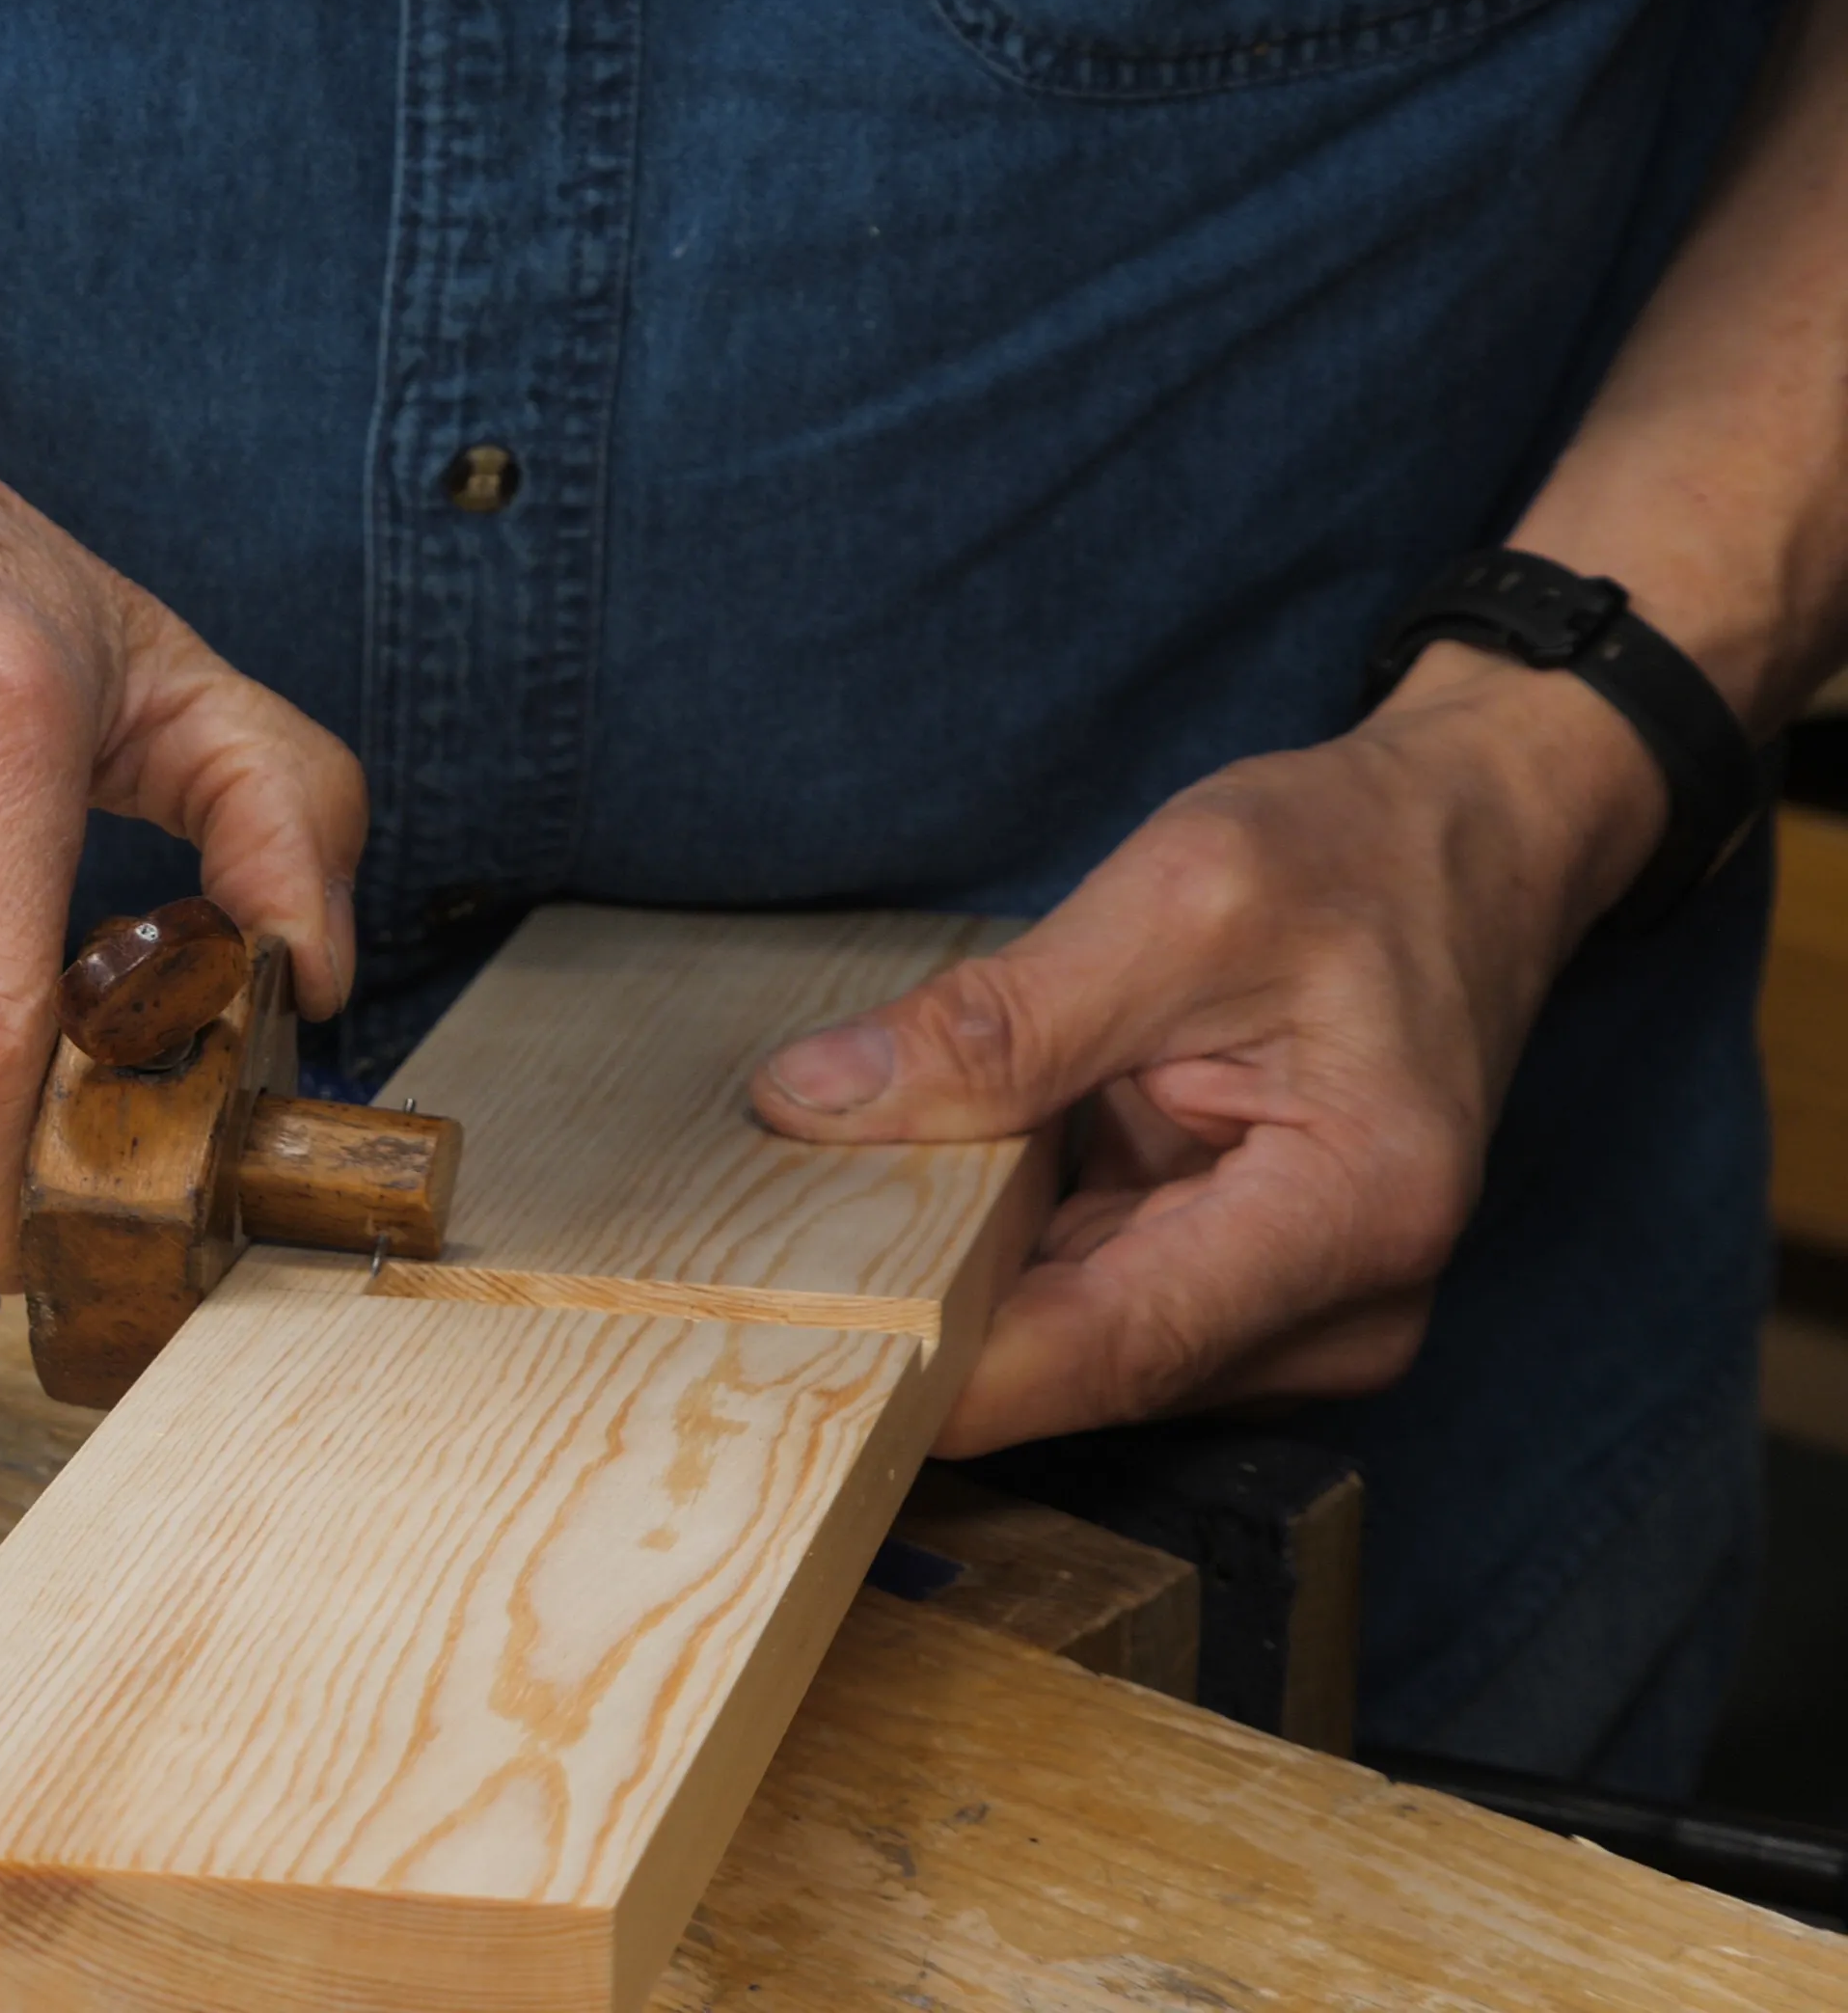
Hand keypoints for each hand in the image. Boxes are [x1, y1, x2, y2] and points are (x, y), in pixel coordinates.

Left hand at [745, 645, 1663, 1454]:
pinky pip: (1087, 1304)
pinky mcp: (1243, 1294)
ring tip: (823, 1213)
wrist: (1467, 845)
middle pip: (1078, 1368)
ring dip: (955, 1287)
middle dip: (923, 1321)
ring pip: (1068, 1348)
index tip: (785, 1352)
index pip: (1106, 1351)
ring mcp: (1295, 1319)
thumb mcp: (1177, 898)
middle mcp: (1341, 1312)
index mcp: (1353, 1218)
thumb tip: (809, 1102)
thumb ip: (998, 1022)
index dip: (936, 1366)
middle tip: (745, 1273)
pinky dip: (1000, 1257)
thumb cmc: (1354, 857)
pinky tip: (920, 1197)